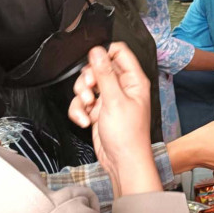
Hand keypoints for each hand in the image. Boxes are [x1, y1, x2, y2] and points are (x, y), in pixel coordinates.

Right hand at [68, 43, 160, 196]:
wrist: (122, 161)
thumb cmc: (128, 135)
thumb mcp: (114, 100)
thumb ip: (104, 74)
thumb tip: (97, 51)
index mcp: (134, 80)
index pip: (120, 52)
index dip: (104, 55)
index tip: (93, 65)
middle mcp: (123, 87)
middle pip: (98, 68)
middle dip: (88, 79)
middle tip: (90, 91)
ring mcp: (110, 99)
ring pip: (87, 85)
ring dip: (81, 97)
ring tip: (88, 107)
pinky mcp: (98, 111)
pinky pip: (81, 102)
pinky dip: (79, 110)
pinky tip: (85, 120)